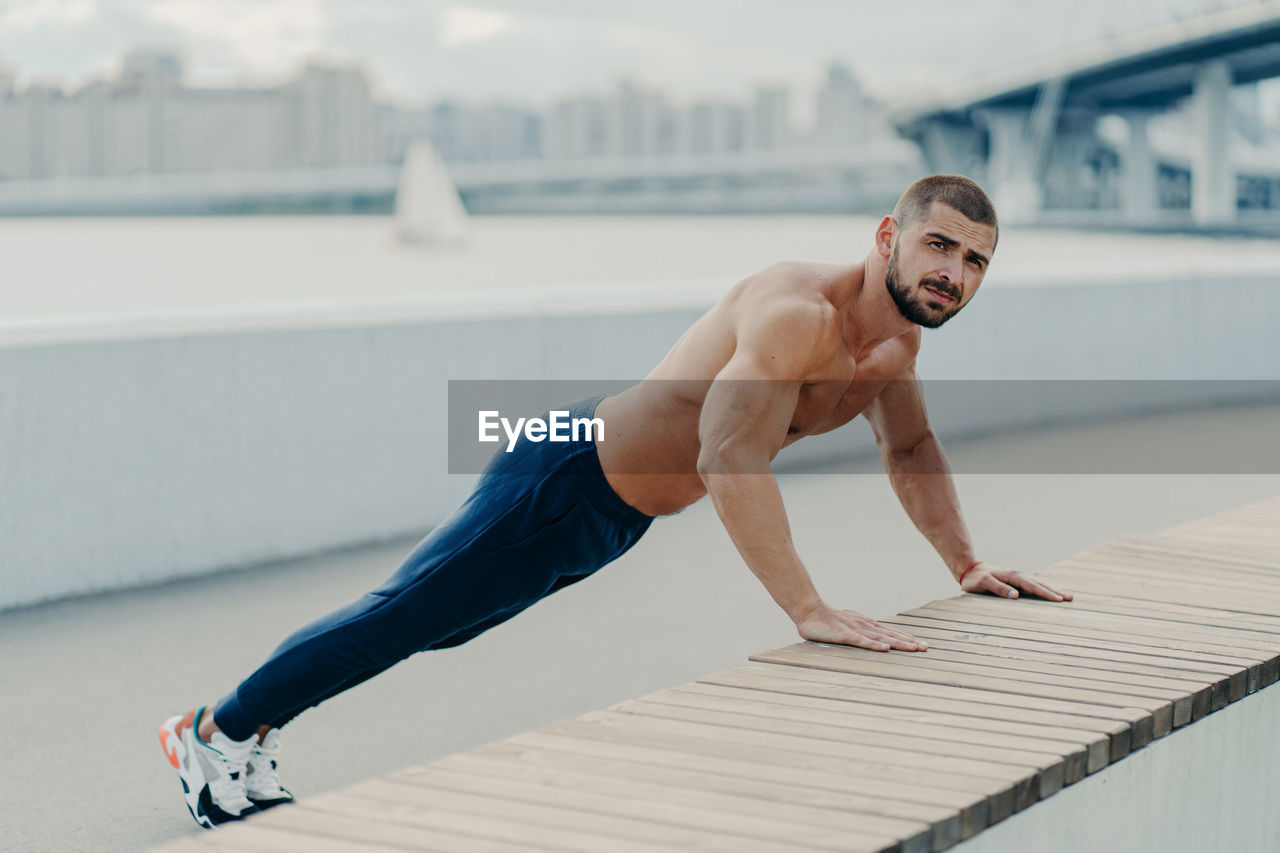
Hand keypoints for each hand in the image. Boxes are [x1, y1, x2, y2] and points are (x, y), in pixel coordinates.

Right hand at [796, 602, 927, 651]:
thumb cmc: (828, 621)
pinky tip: (885, 649)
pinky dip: (874, 645)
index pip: (891, 633)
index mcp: (867, 625)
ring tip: (913, 649)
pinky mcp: (845, 634)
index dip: (907, 639)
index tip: (922, 645)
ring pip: (881, 638)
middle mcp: (866, 626)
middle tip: (926, 648)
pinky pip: (862, 641)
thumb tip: (873, 639)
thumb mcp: (849, 626)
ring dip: (898, 643)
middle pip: (891, 635)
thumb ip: (861, 633)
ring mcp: (856, 629)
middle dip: (909, 642)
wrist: (809, 611)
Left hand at [961, 563, 1072, 601]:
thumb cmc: (975, 579)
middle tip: (1071, 598)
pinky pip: (1034, 585)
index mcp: (1013, 576)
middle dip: (1056, 591)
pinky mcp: (1016, 581)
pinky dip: (1044, 589)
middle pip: (1040, 584)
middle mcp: (1018, 576)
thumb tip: (1015, 595)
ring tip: (1067, 596)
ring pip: (1039, 584)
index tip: (1058, 600)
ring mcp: (1018, 578)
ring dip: (1052, 590)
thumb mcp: (984, 583)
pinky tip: (1050, 594)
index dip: (1046, 593)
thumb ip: (998, 588)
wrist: (970, 569)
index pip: (1033, 586)